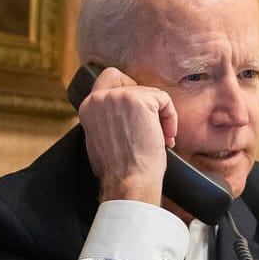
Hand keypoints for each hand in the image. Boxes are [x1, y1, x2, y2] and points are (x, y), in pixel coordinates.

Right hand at [78, 66, 177, 205]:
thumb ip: (105, 122)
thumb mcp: (100, 141)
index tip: (136, 115)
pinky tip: (166, 137)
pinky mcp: (139, 100)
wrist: (129, 183)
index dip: (124, 93)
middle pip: (122, 76)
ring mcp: (118, 97)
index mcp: (88, 108)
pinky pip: (163, 99)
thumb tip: (117, 118)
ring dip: (159, 115)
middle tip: (149, 119)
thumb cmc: (119, 171)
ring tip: (160, 138)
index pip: (104, 82)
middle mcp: (99, 98)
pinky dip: (170, 117)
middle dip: (139, 94)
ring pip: (147, 92)